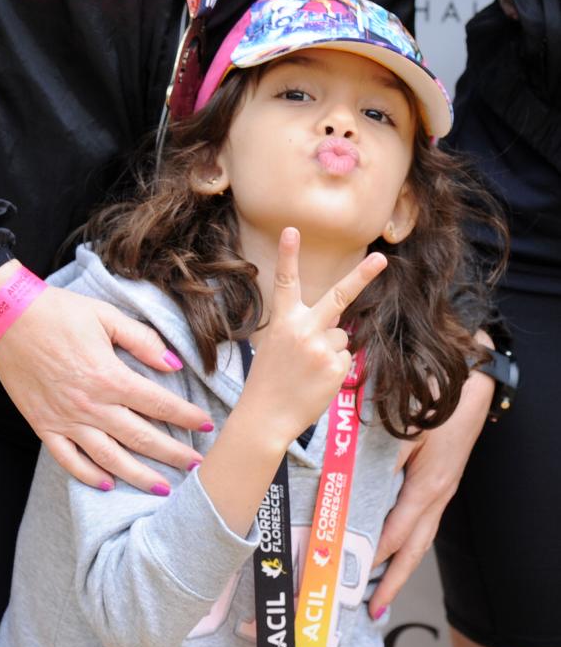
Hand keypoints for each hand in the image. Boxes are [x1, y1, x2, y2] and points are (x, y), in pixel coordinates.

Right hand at [0, 285, 211, 490]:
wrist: (5, 318)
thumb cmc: (57, 312)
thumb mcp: (105, 317)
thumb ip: (142, 340)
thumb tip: (173, 363)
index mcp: (110, 377)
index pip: (159, 404)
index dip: (187, 417)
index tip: (207, 427)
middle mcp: (91, 405)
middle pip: (141, 437)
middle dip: (172, 454)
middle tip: (196, 468)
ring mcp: (66, 419)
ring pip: (109, 457)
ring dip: (138, 475)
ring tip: (161, 488)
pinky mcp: (44, 425)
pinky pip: (68, 459)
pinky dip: (88, 475)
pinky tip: (107, 485)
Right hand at [238, 227, 386, 445]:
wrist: (265, 417)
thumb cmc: (269, 382)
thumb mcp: (277, 348)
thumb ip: (305, 329)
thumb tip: (341, 325)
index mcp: (282, 322)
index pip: (286, 282)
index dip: (288, 254)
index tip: (291, 229)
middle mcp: (303, 330)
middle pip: (338, 296)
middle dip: (362, 275)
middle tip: (382, 258)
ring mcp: (321, 348)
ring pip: (342, 337)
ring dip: (330, 351)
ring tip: (307, 371)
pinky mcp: (336, 368)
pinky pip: (345, 358)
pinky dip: (334, 370)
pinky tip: (315, 382)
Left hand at [367, 363, 494, 617]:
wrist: (473, 381)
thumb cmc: (440, 400)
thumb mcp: (406, 429)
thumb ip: (377, 458)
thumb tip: (348, 486)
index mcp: (428, 487)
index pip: (397, 535)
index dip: (374, 559)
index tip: (352, 579)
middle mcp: (436, 495)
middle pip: (413, 550)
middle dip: (392, 581)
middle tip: (374, 610)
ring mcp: (440, 490)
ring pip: (419, 537)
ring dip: (399, 564)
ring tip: (380, 589)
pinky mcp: (439, 480)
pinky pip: (419, 520)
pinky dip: (403, 539)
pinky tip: (389, 542)